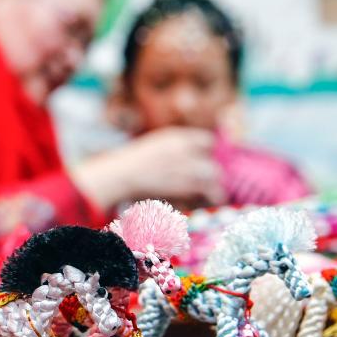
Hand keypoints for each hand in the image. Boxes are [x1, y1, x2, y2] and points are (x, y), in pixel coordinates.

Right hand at [69, 127, 224, 210]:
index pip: (207, 141)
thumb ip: (174, 150)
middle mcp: (183, 149)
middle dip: (213, 172)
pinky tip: (215, 199)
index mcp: (175, 137)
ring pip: (212, 173)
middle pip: (211, 159)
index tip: (206, 163)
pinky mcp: (182, 183)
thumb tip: (192, 159)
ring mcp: (183, 165)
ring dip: (215, 185)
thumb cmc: (131, 164)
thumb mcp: (154, 146)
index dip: (208, 154)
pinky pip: (206, 188)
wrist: (120, 174)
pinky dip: (212, 194)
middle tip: (212, 182)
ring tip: (217, 194)